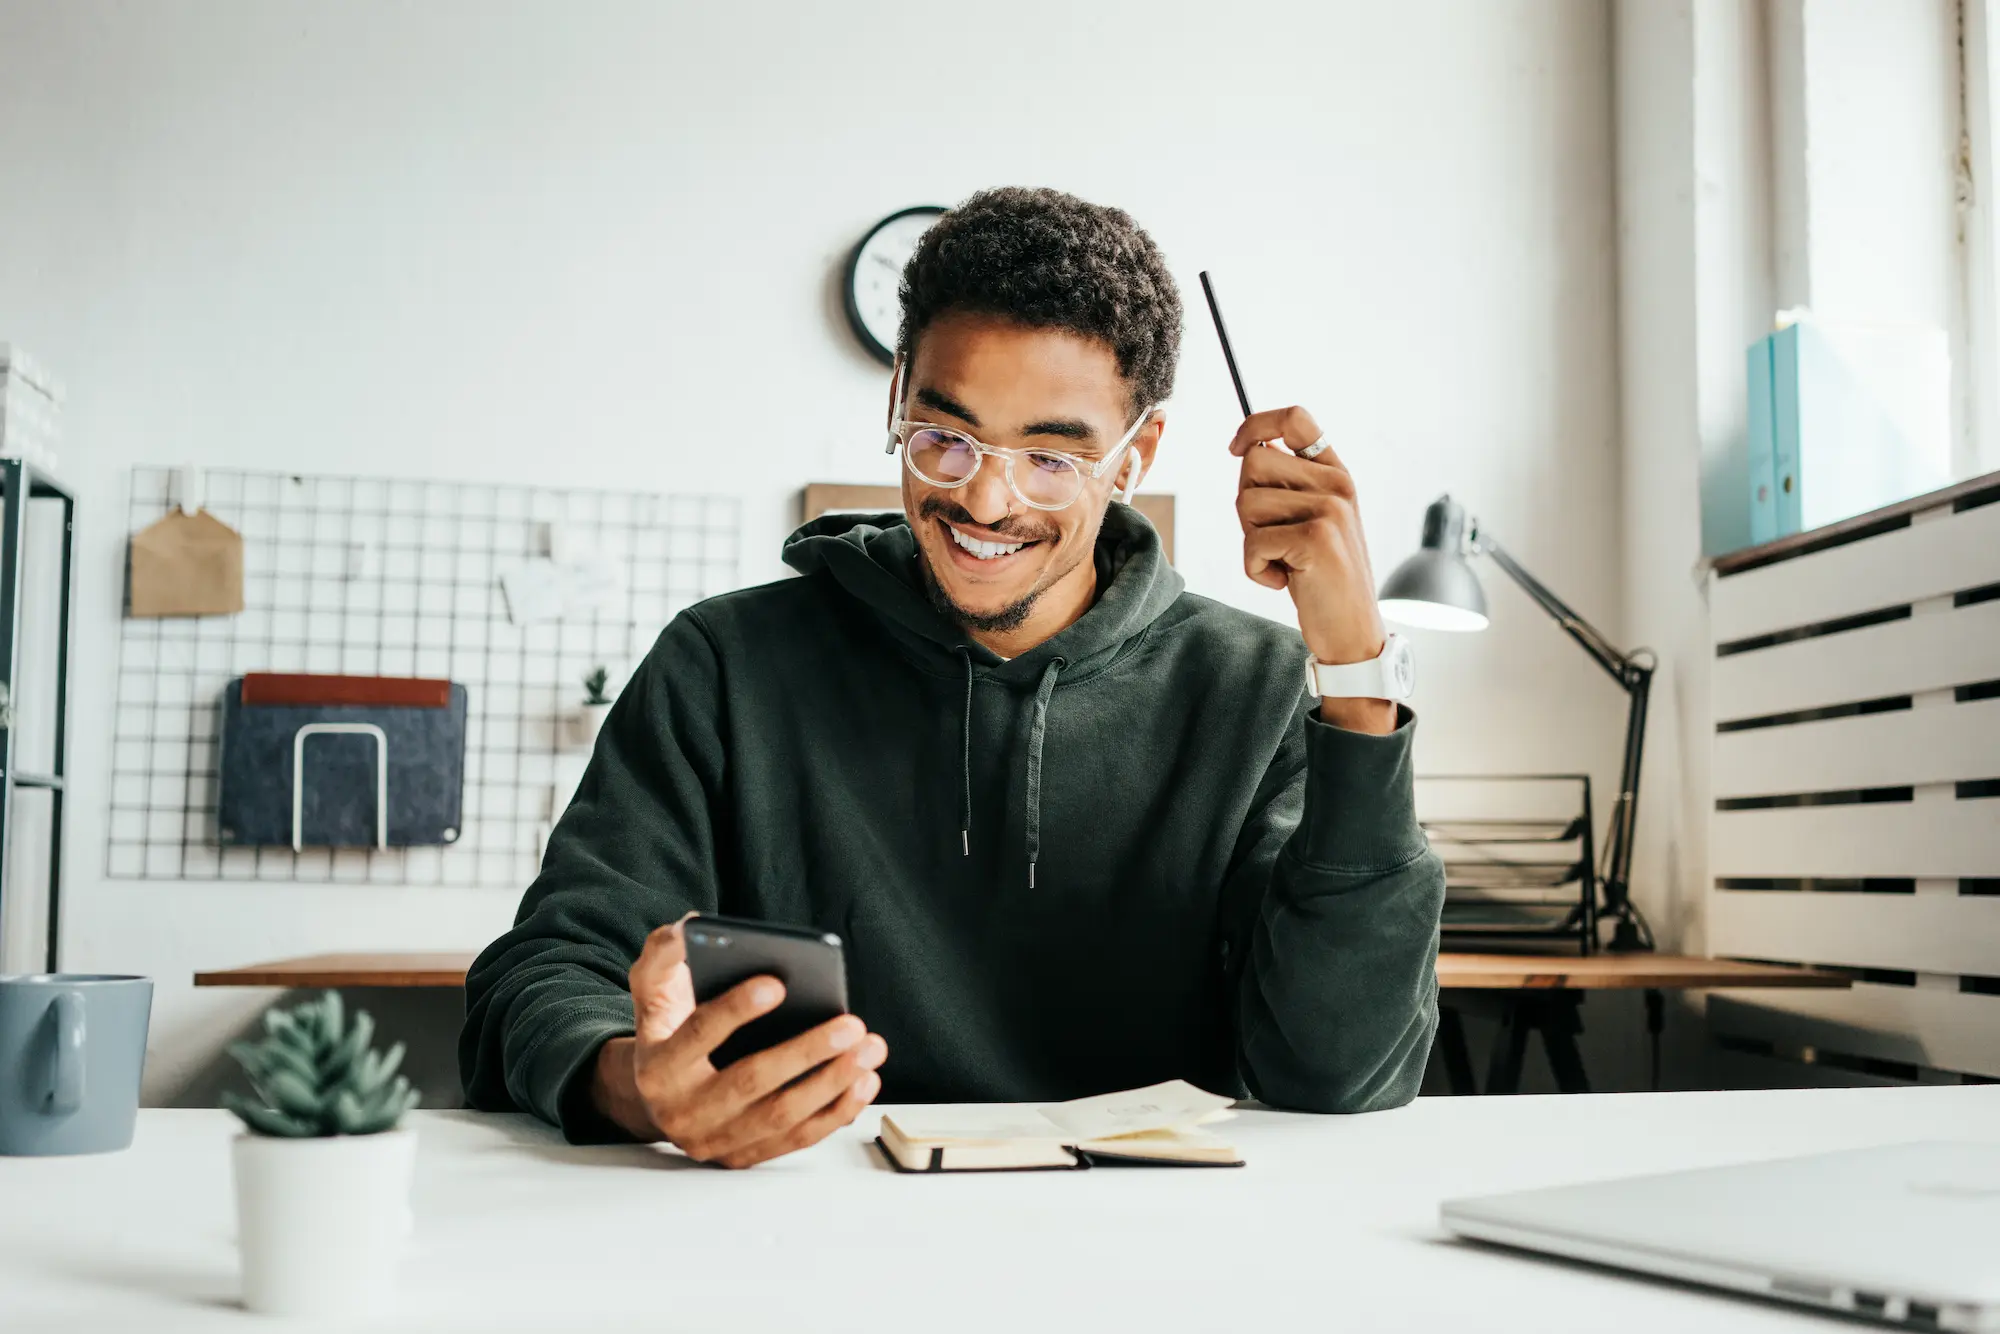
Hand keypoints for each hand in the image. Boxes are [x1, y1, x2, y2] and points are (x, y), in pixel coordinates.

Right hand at [591, 920, 887, 1167]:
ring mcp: (714, 1140)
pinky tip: (863, 1081)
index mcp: (658, 1065)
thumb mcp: (653, 988)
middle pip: (750, 1081)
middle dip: (806, 1051)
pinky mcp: (743, 1156)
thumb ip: (663, 954)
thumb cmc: (669, 1029)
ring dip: (832, 1082)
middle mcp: (682, 1111)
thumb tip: (690, 926)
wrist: (659, 1095)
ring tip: (869, 1049)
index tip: (778, 983)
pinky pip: (796, 1139)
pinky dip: (835, 1112)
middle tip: (851, 1024)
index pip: (697, 1035)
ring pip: (780, 1115)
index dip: (736, 1010)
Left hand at [1230, 406, 1394, 734]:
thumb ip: (1289, 485)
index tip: (1233, 447)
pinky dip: (1255, 569)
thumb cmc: (1321, 578)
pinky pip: (1252, 542)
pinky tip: (1283, 581)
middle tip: (1271, 537)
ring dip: (1250, 539)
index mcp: (1335, 473)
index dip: (1255, 424)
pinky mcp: (1316, 538)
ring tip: (1282, 560)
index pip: (1295, 418)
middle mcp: (1337, 484)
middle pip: (1254, 461)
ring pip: (1247, 501)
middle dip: (1245, 502)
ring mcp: (1330, 509)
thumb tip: (1245, 448)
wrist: (1352, 630)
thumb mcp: (1312, 521)